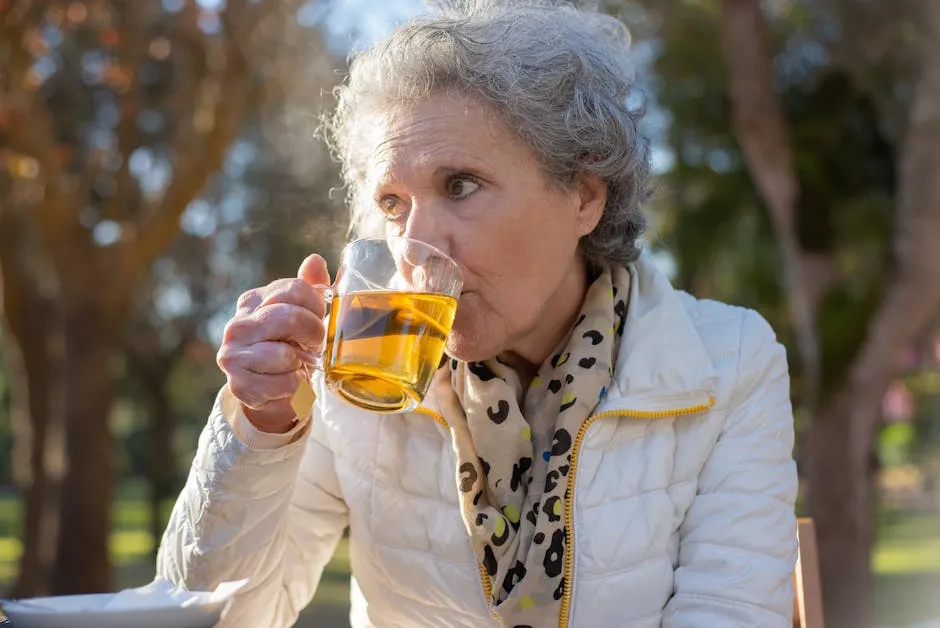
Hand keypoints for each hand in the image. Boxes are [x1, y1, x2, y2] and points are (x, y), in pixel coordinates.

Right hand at [217, 254, 329, 432]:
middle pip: (289, 317)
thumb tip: (315, 261)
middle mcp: (237, 325)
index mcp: (253, 301)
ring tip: (295, 365)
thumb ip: (309, 288)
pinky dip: (293, 386)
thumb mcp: (303, 315)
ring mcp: (232, 356)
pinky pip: (282, 384)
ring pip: (284, 354)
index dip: (316, 306)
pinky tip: (286, 384)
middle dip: (312, 333)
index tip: (318, 318)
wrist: (273, 393)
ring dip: (301, 364)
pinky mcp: (239, 386)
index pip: (295, 289)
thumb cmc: (291, 347)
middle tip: (313, 344)